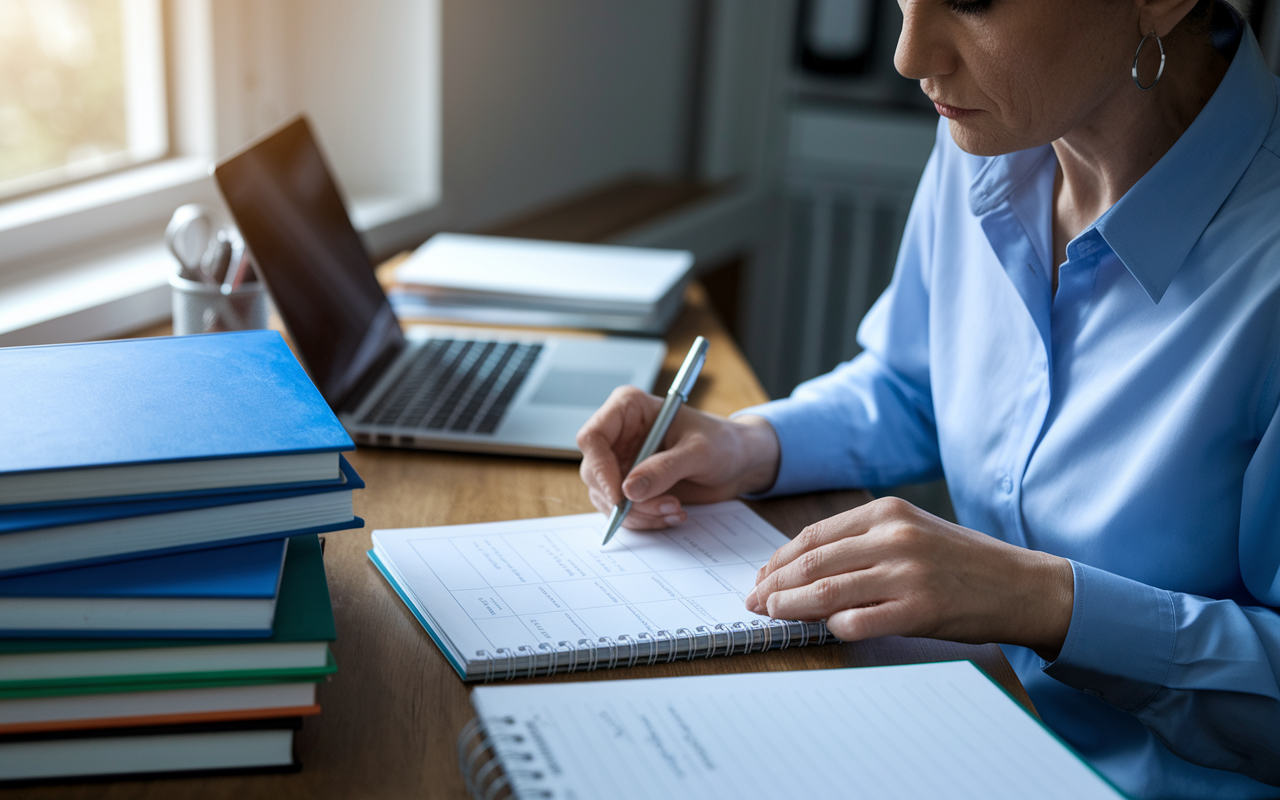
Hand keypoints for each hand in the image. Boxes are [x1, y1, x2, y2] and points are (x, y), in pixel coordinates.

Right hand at [576, 385, 780, 528]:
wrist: (738, 462)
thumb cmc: (722, 443)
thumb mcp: (699, 452)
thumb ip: (664, 468)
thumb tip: (629, 490)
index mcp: (628, 409)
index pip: (592, 437)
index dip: (600, 468)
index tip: (620, 496)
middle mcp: (619, 435)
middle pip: (594, 472)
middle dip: (626, 499)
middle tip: (665, 506)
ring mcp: (622, 462)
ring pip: (606, 497)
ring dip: (639, 513)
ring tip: (676, 510)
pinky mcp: (631, 487)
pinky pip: (623, 511)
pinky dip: (645, 519)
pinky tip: (673, 514)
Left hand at [744, 497, 1074, 658]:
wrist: (1022, 585)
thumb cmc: (962, 561)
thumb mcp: (911, 532)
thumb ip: (861, 543)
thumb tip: (802, 566)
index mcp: (887, 511)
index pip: (813, 536)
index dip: (779, 559)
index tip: (761, 577)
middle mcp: (893, 537)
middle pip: (811, 562)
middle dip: (774, 584)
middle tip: (753, 601)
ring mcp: (905, 574)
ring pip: (825, 591)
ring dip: (790, 606)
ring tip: (771, 615)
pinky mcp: (917, 610)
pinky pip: (856, 621)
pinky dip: (832, 627)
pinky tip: (823, 630)